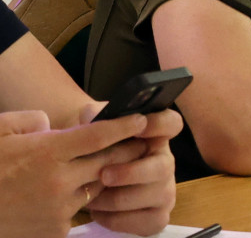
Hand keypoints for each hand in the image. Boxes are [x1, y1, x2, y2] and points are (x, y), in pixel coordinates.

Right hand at [0, 109, 147, 237]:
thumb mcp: (0, 132)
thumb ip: (32, 121)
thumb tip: (52, 124)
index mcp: (46, 152)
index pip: (98, 136)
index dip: (123, 126)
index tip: (142, 119)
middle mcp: (58, 181)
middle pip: (107, 162)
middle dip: (127, 151)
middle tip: (142, 142)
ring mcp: (57, 209)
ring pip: (97, 188)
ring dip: (105, 178)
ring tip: (114, 166)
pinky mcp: (54, 232)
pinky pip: (78, 212)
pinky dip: (79, 202)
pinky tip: (75, 193)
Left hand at [87, 109, 181, 235]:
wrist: (88, 184)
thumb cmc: (97, 153)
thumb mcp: (94, 131)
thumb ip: (95, 119)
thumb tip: (90, 114)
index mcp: (155, 137)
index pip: (172, 123)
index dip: (160, 123)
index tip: (139, 124)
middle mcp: (165, 162)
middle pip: (165, 165)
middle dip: (133, 172)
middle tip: (105, 175)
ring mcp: (164, 191)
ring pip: (154, 195)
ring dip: (119, 199)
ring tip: (91, 199)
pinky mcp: (158, 216)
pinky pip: (146, 221)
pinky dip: (120, 219)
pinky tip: (99, 213)